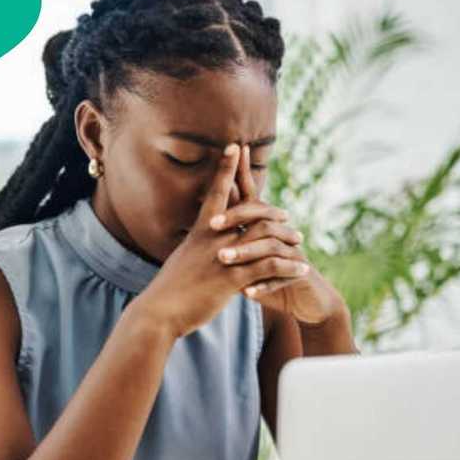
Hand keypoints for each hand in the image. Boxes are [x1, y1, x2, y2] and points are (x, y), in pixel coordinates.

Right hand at [132, 143, 306, 337]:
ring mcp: (223, 257)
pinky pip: (269, 267)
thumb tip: (208, 243)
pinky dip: (288, 266)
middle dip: (272, 209)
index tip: (235, 146)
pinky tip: (301, 268)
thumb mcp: (184, 260)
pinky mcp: (232, 279)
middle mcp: (212, 238)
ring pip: (265, 237)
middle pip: (250, 211)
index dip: (226, 168)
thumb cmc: (170, 289)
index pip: (216, 192)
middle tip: (287, 215)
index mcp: (200, 231)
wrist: (158, 312)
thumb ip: (199, 248)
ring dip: (286, 238)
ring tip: (299, 241)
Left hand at [210, 145, 351, 329]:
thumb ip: (234, 240)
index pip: (253, 199)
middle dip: (237, 218)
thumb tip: (206, 219)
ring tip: (223, 258)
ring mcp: (293, 254)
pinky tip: (246, 292)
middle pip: (261, 219)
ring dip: (246, 252)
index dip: (243, 177)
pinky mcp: (300, 274)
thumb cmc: (270, 276)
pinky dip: (263, 285)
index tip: (231, 153)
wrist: (304, 299)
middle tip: (212, 224)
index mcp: (266, 228)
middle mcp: (282, 236)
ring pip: (270, 247)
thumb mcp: (250, 257)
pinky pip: (281, 278)